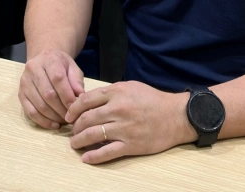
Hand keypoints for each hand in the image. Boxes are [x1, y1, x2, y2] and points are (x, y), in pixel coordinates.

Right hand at [18, 49, 84, 128]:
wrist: (43, 59)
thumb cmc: (60, 65)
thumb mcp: (72, 67)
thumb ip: (77, 80)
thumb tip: (80, 97)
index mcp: (49, 59)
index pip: (57, 79)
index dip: (67, 96)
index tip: (75, 107)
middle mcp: (33, 69)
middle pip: (48, 94)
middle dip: (61, 109)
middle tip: (71, 117)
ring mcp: (25, 82)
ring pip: (39, 105)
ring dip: (54, 117)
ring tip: (64, 121)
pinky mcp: (20, 94)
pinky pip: (30, 112)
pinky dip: (43, 121)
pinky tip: (54, 125)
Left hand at [65, 82, 192, 164]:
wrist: (176, 116)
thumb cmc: (153, 100)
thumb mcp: (130, 87)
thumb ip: (110, 92)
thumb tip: (89, 101)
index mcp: (116, 93)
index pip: (85, 100)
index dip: (73, 109)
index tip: (69, 116)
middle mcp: (117, 109)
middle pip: (86, 119)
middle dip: (74, 127)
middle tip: (71, 131)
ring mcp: (124, 128)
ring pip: (92, 135)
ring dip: (79, 141)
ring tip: (74, 144)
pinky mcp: (131, 145)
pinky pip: (107, 152)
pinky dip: (93, 156)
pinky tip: (86, 158)